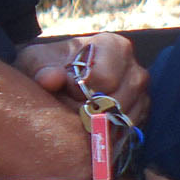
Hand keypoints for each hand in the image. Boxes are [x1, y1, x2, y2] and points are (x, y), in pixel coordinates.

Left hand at [17, 32, 151, 126]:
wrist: (58, 78)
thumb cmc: (48, 67)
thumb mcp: (37, 62)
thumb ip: (42, 70)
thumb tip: (50, 79)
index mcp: (113, 46)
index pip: (105, 78)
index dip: (80, 91)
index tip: (64, 90)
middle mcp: (134, 68)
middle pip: (117, 101)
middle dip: (88, 111)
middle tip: (68, 108)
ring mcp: (142, 93)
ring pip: (123, 119)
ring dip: (97, 124)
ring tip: (77, 116)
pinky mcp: (141, 113)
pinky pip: (127, 131)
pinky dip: (107, 133)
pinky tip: (90, 125)